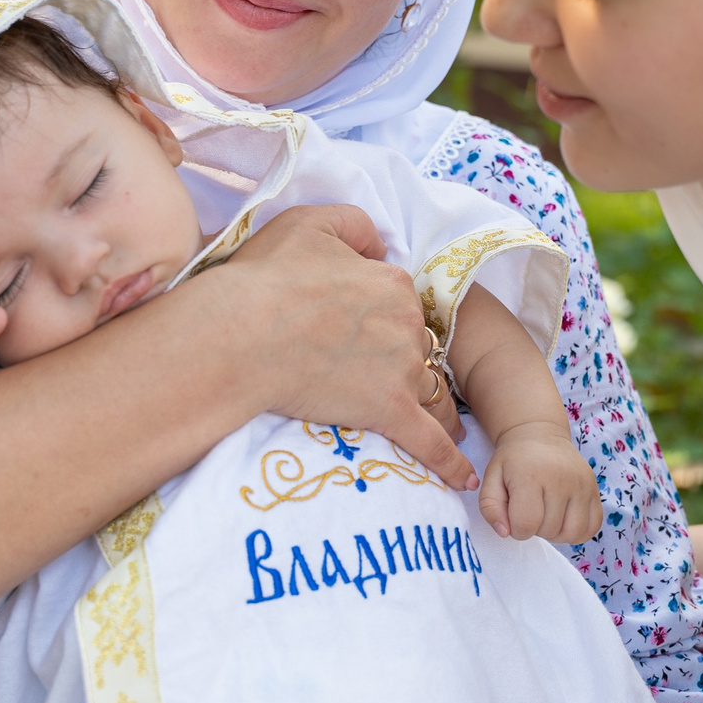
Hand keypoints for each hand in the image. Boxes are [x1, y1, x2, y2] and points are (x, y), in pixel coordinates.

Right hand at [214, 203, 475, 491]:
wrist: (241, 335)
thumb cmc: (266, 279)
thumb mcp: (309, 223)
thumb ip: (354, 225)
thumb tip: (379, 246)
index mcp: (392, 282)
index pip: (401, 301)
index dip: (382, 316)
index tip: (364, 331)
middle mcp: (407, 324)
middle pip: (418, 346)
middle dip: (407, 360)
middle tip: (386, 377)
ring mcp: (402, 370)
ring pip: (432, 391)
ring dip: (440, 408)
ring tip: (446, 426)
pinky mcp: (390, 411)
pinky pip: (430, 441)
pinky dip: (449, 462)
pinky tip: (462, 479)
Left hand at [480, 423, 603, 542]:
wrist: (540, 435)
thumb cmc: (513, 460)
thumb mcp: (491, 478)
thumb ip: (490, 508)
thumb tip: (505, 532)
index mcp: (531, 475)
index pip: (526, 524)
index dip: (516, 529)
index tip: (514, 514)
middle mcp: (561, 479)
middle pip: (549, 530)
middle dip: (535, 529)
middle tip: (531, 510)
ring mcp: (582, 484)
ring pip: (573, 533)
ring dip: (556, 534)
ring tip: (547, 517)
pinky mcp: (595, 490)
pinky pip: (592, 527)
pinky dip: (578, 532)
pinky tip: (564, 519)